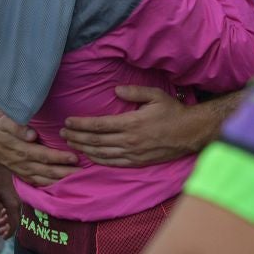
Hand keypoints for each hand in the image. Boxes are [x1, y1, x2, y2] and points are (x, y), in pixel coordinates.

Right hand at [0, 109, 77, 186]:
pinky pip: (38, 183)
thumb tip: (32, 135)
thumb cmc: (2, 126)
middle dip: (64, 171)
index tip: (73, 156)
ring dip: (60, 180)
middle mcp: (21, 163)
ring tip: (77, 178)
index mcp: (18, 148)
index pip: (41, 155)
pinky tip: (64, 186)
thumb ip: (17, 126)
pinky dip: (51, 185)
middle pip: (45, 169)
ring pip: (43, 178)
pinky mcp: (24, 176)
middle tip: (82, 170)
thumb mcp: (5, 121)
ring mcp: (22, 171)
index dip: (57, 157)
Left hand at [0, 165, 20, 238]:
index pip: (13, 224)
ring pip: (13, 215)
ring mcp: (17, 201)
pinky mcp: (15, 197)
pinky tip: (0, 213)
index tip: (3, 237)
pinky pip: (12, 209)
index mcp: (13, 206)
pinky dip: (7, 213)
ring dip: (5, 220)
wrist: (6, 167)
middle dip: (6, 228)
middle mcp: (17, 205)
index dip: (9, 232)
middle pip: (14, 221)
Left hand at [61, 85, 212, 167]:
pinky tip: (89, 156)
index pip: (99, 125)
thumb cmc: (173, 112)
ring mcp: (133, 153)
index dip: (81, 124)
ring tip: (70, 143)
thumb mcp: (156, 95)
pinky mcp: (138, 162)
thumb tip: (115, 90)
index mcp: (131, 123)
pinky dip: (98, 160)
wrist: (191, 133)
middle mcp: (130, 140)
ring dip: (84, 149)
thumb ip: (134, 91)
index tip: (68, 121)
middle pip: (96, 140)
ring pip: (102, 153)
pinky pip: (113, 163)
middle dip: (77, 137)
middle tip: (63, 133)